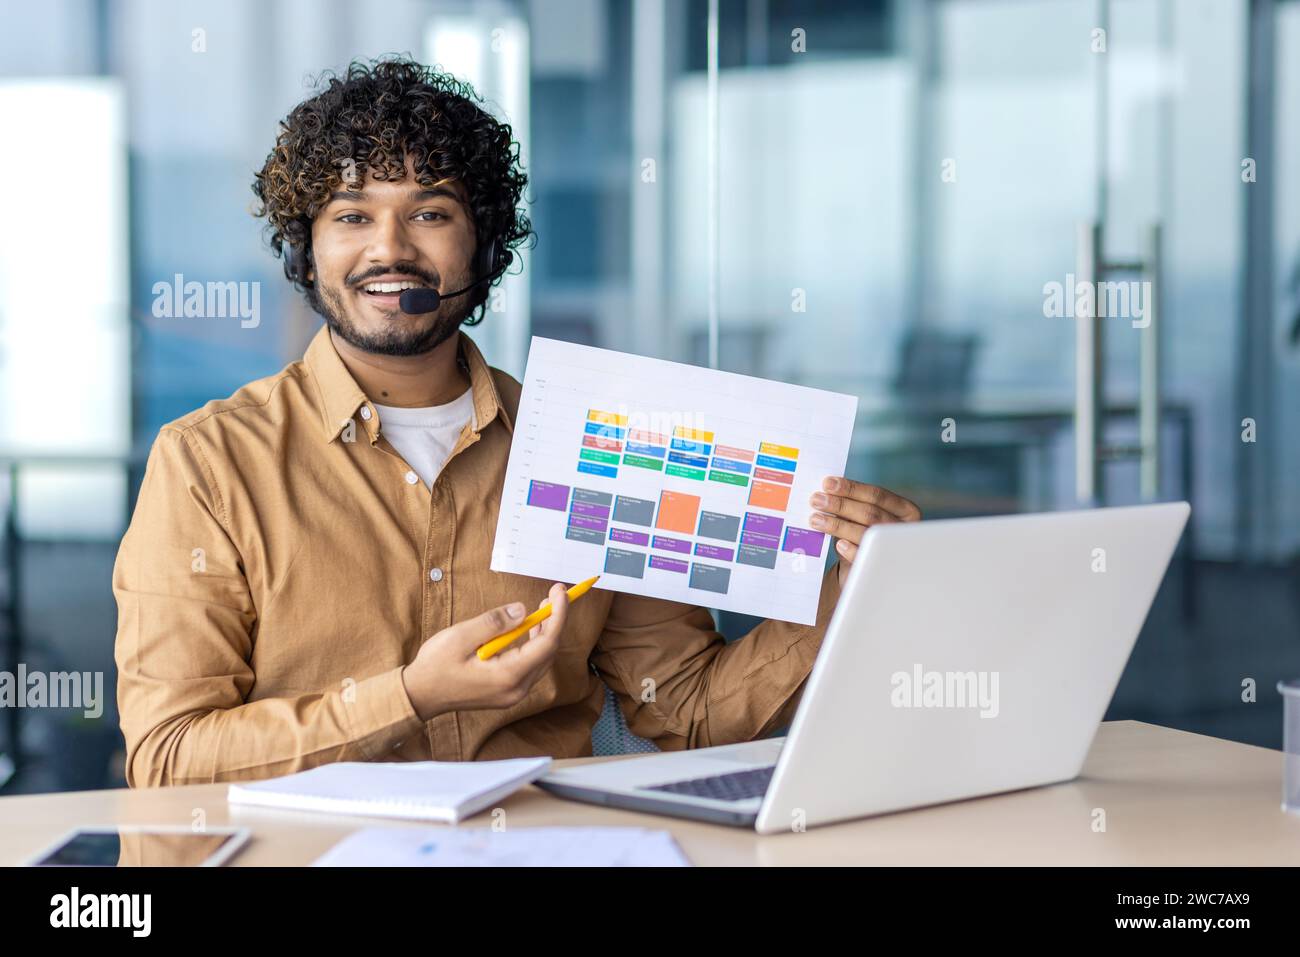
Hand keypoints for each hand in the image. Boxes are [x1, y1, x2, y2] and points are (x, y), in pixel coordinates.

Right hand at [401, 582, 569, 720]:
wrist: (418, 696)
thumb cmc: (435, 666)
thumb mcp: (461, 637)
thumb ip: (494, 623)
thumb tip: (523, 610)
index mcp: (507, 675)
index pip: (547, 643)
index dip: (558, 615)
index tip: (559, 592)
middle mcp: (516, 689)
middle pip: (549, 652)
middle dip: (554, 621)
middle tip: (553, 595)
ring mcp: (512, 693)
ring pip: (541, 660)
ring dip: (545, 632)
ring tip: (542, 607)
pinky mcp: (506, 692)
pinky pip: (530, 667)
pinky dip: (533, 646)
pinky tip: (527, 629)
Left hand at [808, 477, 920, 586]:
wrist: (867, 566)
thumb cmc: (862, 532)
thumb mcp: (861, 517)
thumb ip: (852, 504)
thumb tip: (826, 493)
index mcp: (905, 509)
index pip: (876, 494)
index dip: (851, 488)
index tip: (827, 483)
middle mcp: (903, 528)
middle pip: (870, 512)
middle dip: (840, 505)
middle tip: (816, 500)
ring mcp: (895, 549)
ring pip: (866, 532)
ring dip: (838, 525)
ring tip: (815, 519)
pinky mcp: (881, 567)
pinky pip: (865, 556)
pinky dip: (850, 549)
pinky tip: (838, 544)